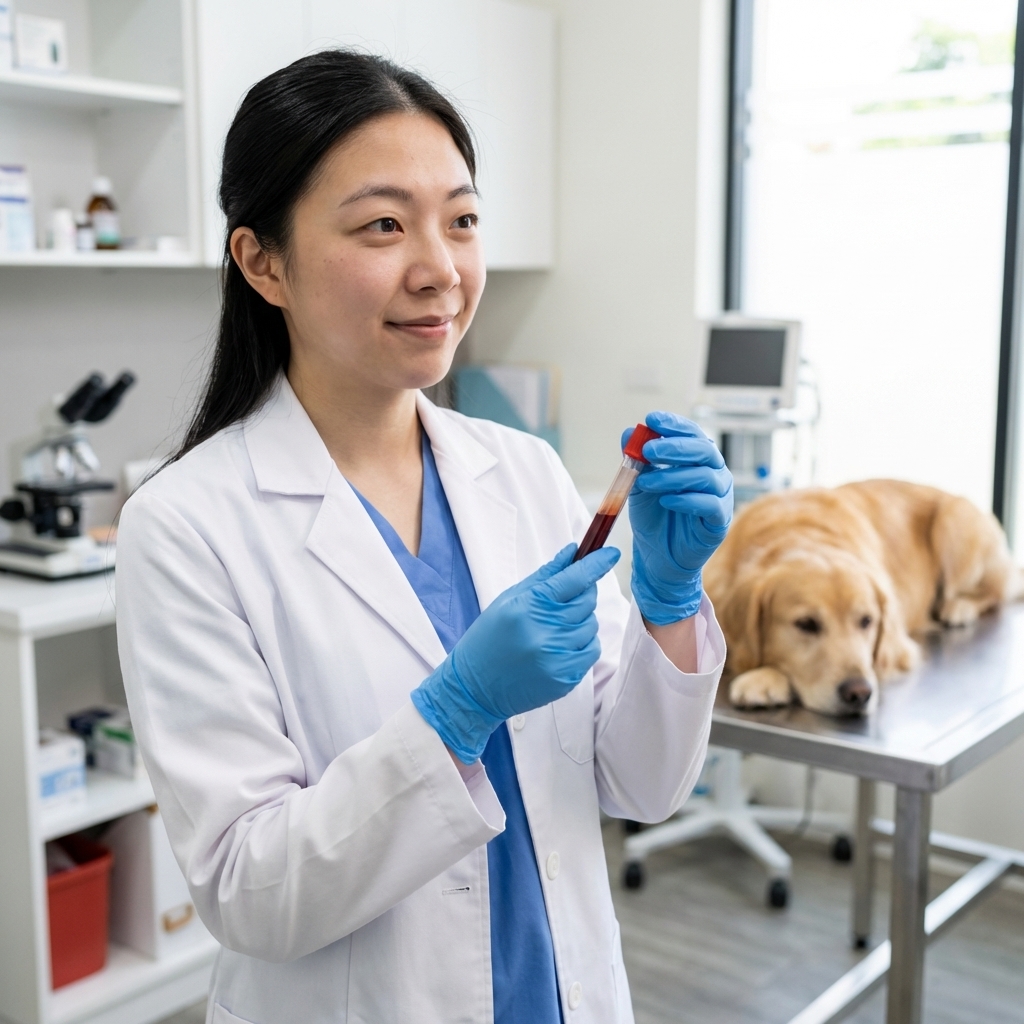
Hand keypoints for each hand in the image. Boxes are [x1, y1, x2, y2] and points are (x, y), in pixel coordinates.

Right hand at [411, 544, 619, 762]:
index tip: (611, 553)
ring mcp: (558, 656)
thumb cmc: (489, 638)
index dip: (596, 563)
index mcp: (529, 606)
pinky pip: (592, 649)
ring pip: (591, 624)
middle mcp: (546, 631)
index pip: (574, 579)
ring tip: (553, 629)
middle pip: (587, 600)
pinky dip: (582, 643)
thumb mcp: (509, 599)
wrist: (475, 687)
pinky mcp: (567, 677)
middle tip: (562, 600)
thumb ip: (544, 576)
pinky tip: (559, 646)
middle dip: (582, 593)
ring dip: (579, 621)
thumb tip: (573, 552)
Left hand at [623, 411, 732, 623]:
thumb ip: (636, 461)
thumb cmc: (654, 517)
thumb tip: (628, 434)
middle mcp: (713, 474)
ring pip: (706, 476)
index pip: (691, 434)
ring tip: (646, 482)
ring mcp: (720, 497)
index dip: (674, 424)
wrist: (658, 557)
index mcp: (696, 460)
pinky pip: (710, 505)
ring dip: (673, 476)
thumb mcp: (639, 485)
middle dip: (675, 447)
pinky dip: (687, 500)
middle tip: (648, 450)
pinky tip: (666, 501)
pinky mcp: (719, 521)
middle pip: (703, 450)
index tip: (652, 419)